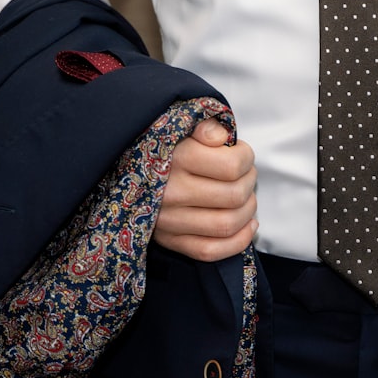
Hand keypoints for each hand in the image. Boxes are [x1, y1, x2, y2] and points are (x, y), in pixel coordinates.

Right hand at [152, 118, 257, 260]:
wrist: (127, 169)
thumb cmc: (166, 146)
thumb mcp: (182, 126)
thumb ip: (205, 126)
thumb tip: (221, 138)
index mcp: (177, 158)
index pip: (232, 166)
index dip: (246, 158)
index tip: (241, 153)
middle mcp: (170, 192)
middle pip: (234, 196)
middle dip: (249, 183)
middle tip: (246, 174)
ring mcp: (168, 221)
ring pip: (226, 225)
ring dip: (247, 211)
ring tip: (246, 197)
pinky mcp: (169, 241)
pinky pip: (210, 251)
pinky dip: (238, 241)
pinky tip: (248, 225)